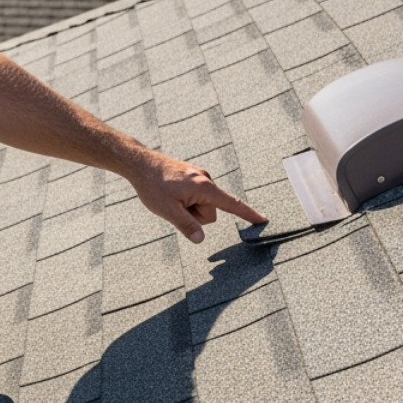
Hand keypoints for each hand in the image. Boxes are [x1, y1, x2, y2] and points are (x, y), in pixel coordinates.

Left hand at [128, 151, 266, 244]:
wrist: (140, 163)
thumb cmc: (153, 185)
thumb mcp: (168, 211)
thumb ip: (187, 226)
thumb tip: (200, 240)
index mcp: (204, 188)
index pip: (232, 204)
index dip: (248, 214)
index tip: (263, 220)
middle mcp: (206, 180)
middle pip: (211, 212)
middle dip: (195, 215)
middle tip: (174, 206)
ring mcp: (199, 177)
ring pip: (201, 205)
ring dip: (188, 208)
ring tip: (170, 198)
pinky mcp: (192, 177)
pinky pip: (195, 197)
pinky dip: (185, 200)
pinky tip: (170, 194)